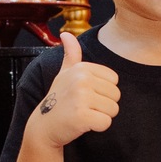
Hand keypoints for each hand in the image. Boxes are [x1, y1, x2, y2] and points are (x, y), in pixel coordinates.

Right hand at [30, 31, 119, 147]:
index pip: (114, 80)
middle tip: (84, 107)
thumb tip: (66, 34)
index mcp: (82, 68)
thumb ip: (71, 54)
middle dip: (103, 105)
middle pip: (116, 95)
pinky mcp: (82, 116)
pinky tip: (82, 125)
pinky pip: (106, 123)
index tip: (85, 95)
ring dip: (101, 116)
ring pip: (113, 110)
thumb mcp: (64, 74)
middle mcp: (81, 79)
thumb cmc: (58, 100)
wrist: (44, 126)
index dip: (103, 91)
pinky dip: (97, 127)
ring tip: (83, 114)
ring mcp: (81, 97)